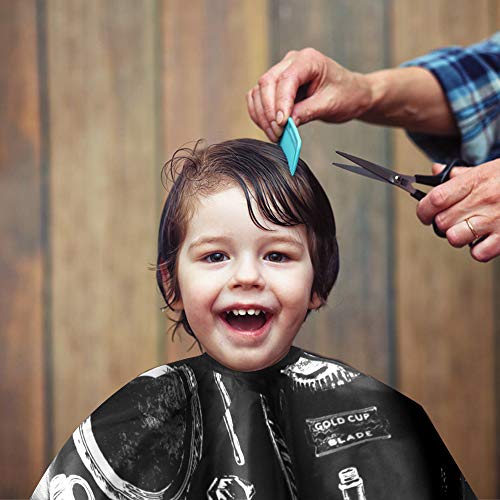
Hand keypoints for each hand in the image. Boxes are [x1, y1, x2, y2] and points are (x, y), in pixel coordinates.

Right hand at [246, 48, 371, 141]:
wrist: (351, 94)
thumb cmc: (346, 94)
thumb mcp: (330, 105)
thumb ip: (307, 112)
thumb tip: (286, 124)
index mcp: (308, 60)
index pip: (285, 79)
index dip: (280, 103)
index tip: (282, 124)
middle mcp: (291, 62)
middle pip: (266, 83)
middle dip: (268, 112)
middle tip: (278, 134)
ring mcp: (281, 72)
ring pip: (258, 92)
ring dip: (262, 116)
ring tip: (275, 135)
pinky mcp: (276, 86)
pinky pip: (258, 98)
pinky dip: (259, 114)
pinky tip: (269, 128)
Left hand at [416, 159, 499, 261]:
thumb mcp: (489, 168)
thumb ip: (461, 174)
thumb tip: (435, 171)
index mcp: (476, 181)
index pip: (435, 199)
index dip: (423, 210)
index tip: (425, 214)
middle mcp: (484, 200)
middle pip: (442, 222)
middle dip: (442, 224)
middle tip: (453, 220)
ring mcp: (495, 220)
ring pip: (455, 238)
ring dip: (458, 237)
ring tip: (469, 230)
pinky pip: (478, 254)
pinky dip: (478, 250)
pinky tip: (486, 240)